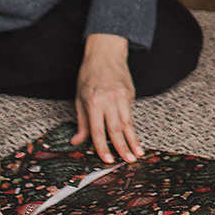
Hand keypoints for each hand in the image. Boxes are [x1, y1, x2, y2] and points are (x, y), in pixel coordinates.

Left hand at [72, 33, 140, 164]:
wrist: (106, 54)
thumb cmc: (89, 75)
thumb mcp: (79, 98)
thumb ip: (81, 121)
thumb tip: (77, 141)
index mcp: (94, 102)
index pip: (98, 130)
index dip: (103, 147)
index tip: (107, 159)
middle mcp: (109, 100)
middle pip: (116, 129)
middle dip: (123, 147)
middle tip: (129, 161)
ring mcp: (122, 96)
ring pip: (128, 123)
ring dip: (133, 140)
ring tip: (138, 153)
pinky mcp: (131, 93)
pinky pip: (130, 114)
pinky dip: (132, 127)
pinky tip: (135, 138)